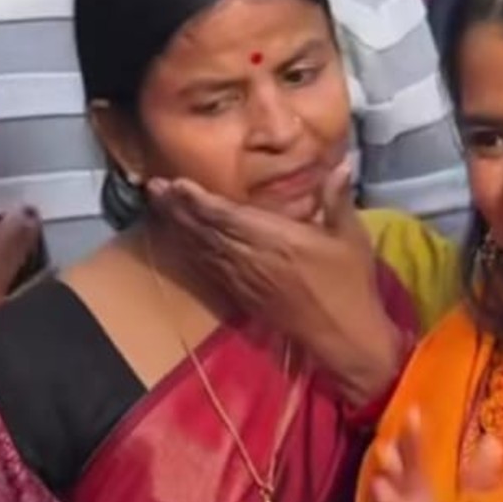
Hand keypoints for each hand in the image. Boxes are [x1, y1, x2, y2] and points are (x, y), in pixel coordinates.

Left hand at [147, 159, 401, 405]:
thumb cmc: (351, 285)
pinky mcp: (244, 297)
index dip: (199, 200)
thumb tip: (341, 164)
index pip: (229, 216)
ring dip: (180, 228)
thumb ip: (337, 200)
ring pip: (204, 250)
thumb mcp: (350, 238)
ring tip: (158, 207)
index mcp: (278, 240)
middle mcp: (254, 259)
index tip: (176, 183)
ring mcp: (246, 281)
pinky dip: (193, 253)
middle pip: (207, 231)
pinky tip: (182, 241)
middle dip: (178, 209)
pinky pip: (211, 271)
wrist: (344, 338)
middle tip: (152, 187)